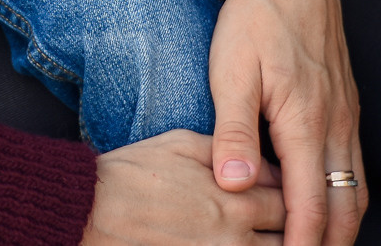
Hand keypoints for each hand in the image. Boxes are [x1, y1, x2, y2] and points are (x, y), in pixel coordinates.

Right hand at [82, 130, 285, 245]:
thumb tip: (259, 162)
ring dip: (276, 242)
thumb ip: (226, 151)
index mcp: (235, 198)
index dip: (291, 193)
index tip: (284, 189)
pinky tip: (241, 242)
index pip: (289, 199)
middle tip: (280, 217)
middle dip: (290, 225)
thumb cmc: (132, 174)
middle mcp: (236, 236)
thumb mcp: (180, 144)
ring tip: (268, 232)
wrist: (89, 212)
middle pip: (289, 236)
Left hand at [209, 0, 365, 245]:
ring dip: (342, 225)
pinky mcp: (346, 103)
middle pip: (345, 209)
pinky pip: (354, 165)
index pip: (311, 207)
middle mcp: (336, 125)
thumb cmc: (254, 17)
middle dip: (329, 244)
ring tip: (317, 245)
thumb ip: (233, 131)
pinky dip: (346, 196)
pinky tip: (325, 202)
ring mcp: (346, 114)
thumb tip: (235, 187)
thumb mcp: (230, 70)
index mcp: (305, 123)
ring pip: (356, 190)